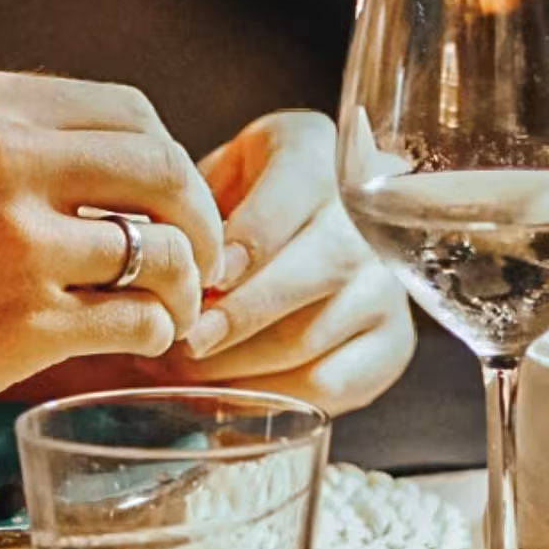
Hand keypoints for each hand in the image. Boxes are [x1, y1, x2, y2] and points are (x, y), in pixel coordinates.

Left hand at [156, 111, 413, 414]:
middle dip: (239, 313)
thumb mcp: (214, 177)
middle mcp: (370, 218)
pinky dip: (271, 394)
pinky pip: (330, 382)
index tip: (200, 278)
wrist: (308, 229)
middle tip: (186, 339)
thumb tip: (156, 258)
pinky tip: (229, 390)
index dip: (242, 245)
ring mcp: (388, 285)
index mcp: (317, 153)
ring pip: (312, 336)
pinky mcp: (391, 343)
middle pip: (312, 272)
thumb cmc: (240, 202)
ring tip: (189, 368)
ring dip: (241, 362)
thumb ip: (195, 208)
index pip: (291, 198)